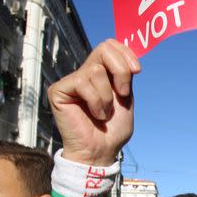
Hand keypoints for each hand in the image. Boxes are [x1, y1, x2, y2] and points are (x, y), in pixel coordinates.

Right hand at [47, 39, 140, 164]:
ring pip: (96, 70)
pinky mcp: (58, 90)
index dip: (126, 52)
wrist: (101, 151)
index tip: (137, 71)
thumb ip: (124, 73)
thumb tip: (125, 48)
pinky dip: (95, 101)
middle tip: (123, 94)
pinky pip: (82, 83)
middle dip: (120, 70)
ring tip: (103, 114)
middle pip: (104, 48)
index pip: (110, 45)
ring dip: (107, 96)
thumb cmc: (113, 130)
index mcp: (102, 74)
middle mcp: (85, 74)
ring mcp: (71, 81)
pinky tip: (94, 115)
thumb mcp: (125, 97)